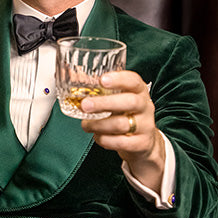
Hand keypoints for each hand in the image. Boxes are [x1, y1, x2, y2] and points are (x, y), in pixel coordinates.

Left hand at [79, 70, 165, 188]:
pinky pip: (120, 142)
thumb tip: (71, 74)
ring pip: (121, 124)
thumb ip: (96, 88)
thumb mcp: (115, 99)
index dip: (119, 79)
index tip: (102, 80)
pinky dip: (104, 139)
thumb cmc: (124, 114)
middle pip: (130, 102)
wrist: (142, 142)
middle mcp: (145, 106)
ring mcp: (145, 126)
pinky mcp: (141, 143)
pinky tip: (97, 135)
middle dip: (105, 103)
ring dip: (98, 124)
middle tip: (85, 105)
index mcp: (138, 91)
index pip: (134, 81)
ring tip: (86, 124)